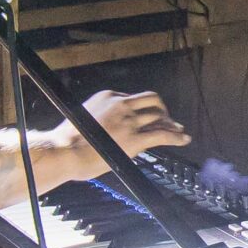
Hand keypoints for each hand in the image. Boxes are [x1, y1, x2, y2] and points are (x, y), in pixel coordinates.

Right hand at [57, 91, 191, 178]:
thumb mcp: (83, 118)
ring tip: (178, 130)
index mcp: (108, 96)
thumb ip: (99, 118)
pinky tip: (184, 139)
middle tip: (166, 120)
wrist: (63, 151)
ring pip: (159, 117)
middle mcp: (121, 104)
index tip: (148, 116)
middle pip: (151, 101)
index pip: (133, 98)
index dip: (143, 108)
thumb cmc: (67, 140)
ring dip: (171, 123)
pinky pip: (162, 135)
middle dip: (161, 110)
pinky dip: (176, 136)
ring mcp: (129, 121)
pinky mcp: (134, 139)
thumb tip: (106, 128)